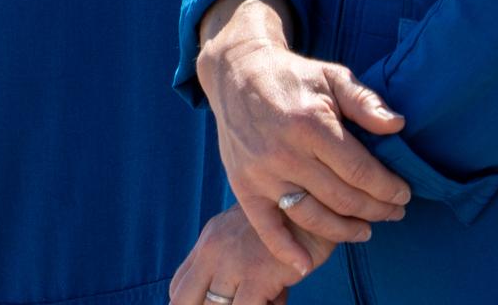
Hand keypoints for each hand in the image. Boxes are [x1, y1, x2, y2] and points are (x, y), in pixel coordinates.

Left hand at [169, 203, 335, 303]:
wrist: (318, 203)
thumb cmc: (291, 226)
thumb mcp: (253, 243)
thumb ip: (241, 274)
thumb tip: (260, 301)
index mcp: (209, 240)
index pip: (178, 285)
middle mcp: (212, 249)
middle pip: (182, 300)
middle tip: (235, 302)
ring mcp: (231, 262)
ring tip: (266, 298)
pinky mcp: (256, 275)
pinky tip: (277, 299)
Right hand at [196, 0, 407, 270]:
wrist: (238, 73)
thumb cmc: (293, 76)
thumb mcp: (332, 76)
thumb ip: (365, 102)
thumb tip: (398, 125)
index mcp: (311, 124)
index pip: (359, 171)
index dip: (387, 188)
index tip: (404, 194)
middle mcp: (286, 153)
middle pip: (341, 198)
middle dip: (375, 210)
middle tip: (394, 213)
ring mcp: (263, 173)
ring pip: (312, 217)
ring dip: (344, 231)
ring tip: (365, 230)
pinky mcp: (244, 186)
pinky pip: (267, 227)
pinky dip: (286, 250)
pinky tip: (305, 264)